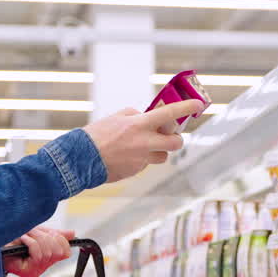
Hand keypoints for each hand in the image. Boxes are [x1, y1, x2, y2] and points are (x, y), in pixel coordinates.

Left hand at [3, 226, 75, 276]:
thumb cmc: (12, 239)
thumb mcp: (36, 234)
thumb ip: (54, 235)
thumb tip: (73, 233)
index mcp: (46, 259)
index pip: (65, 252)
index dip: (60, 239)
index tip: (50, 232)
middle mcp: (42, 268)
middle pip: (58, 251)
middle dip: (46, 237)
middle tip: (34, 232)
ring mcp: (35, 271)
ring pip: (48, 252)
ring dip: (37, 238)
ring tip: (26, 235)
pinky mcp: (28, 272)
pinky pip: (38, 253)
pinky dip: (31, 242)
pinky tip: (23, 240)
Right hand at [82, 99, 202, 183]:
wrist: (80, 159)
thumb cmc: (95, 135)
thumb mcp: (116, 118)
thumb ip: (135, 116)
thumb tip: (145, 118)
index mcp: (139, 125)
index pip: (169, 114)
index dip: (186, 108)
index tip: (197, 104)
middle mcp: (144, 143)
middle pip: (175, 143)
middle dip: (177, 139)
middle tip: (171, 136)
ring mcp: (141, 160)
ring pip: (162, 157)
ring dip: (157, 151)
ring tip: (142, 147)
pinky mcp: (135, 172)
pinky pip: (145, 164)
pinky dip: (140, 159)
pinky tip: (125, 156)